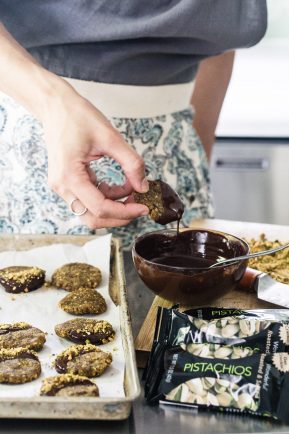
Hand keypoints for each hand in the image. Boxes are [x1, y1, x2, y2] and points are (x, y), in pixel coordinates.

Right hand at [41, 80, 148, 227]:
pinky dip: (106, 198)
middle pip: (93, 218)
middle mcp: (62, 186)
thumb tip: (143, 186)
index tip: (144, 206)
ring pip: (90, 213)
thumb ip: (130, 163)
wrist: (55, 105)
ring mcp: (62, 186)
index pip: (100, 208)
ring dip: (113, 208)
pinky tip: (120, 188)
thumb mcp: (110, 137)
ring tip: (132, 194)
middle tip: (140, 206)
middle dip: (119, 216)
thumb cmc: (77, 116)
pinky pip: (87, 200)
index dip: (126, 211)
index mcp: (70, 176)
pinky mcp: (66, 182)